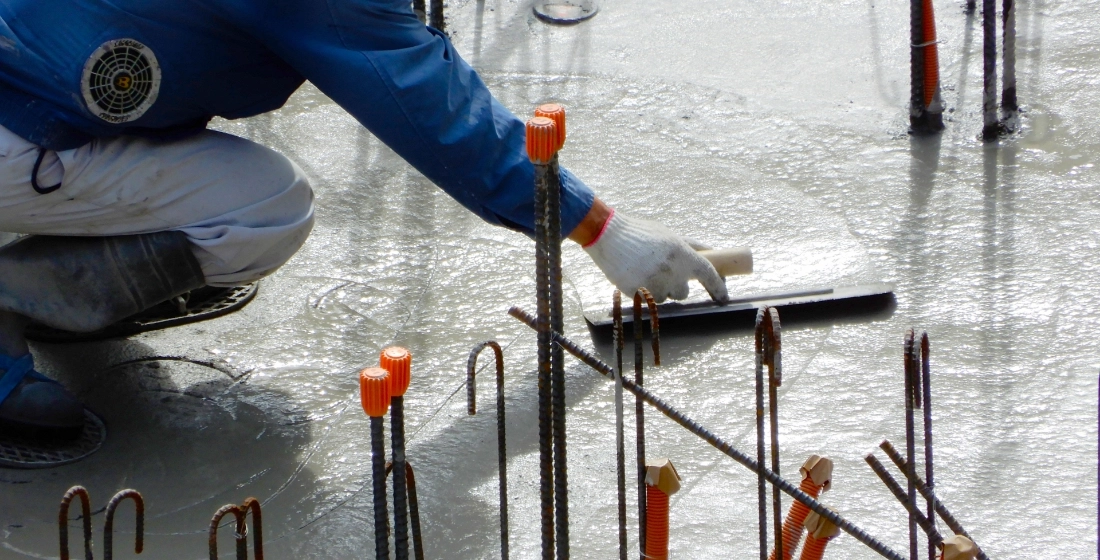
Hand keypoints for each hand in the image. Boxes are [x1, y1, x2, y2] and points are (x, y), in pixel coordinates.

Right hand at [581, 209, 727, 302]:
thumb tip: (712, 252)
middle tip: (665, 274)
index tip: (723, 297)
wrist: (608, 236)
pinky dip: (644, 291)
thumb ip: (691, 246)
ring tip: (644, 271)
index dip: (718, 287)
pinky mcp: (638, 294)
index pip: (708, 274)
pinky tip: (634, 275)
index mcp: (682, 254)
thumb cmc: (640, 233)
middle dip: (677, 286)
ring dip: (659, 289)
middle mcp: (672, 272)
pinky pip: (647, 300)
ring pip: (665, 297)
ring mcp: (655, 284)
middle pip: (684, 293)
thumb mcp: (669, 235)